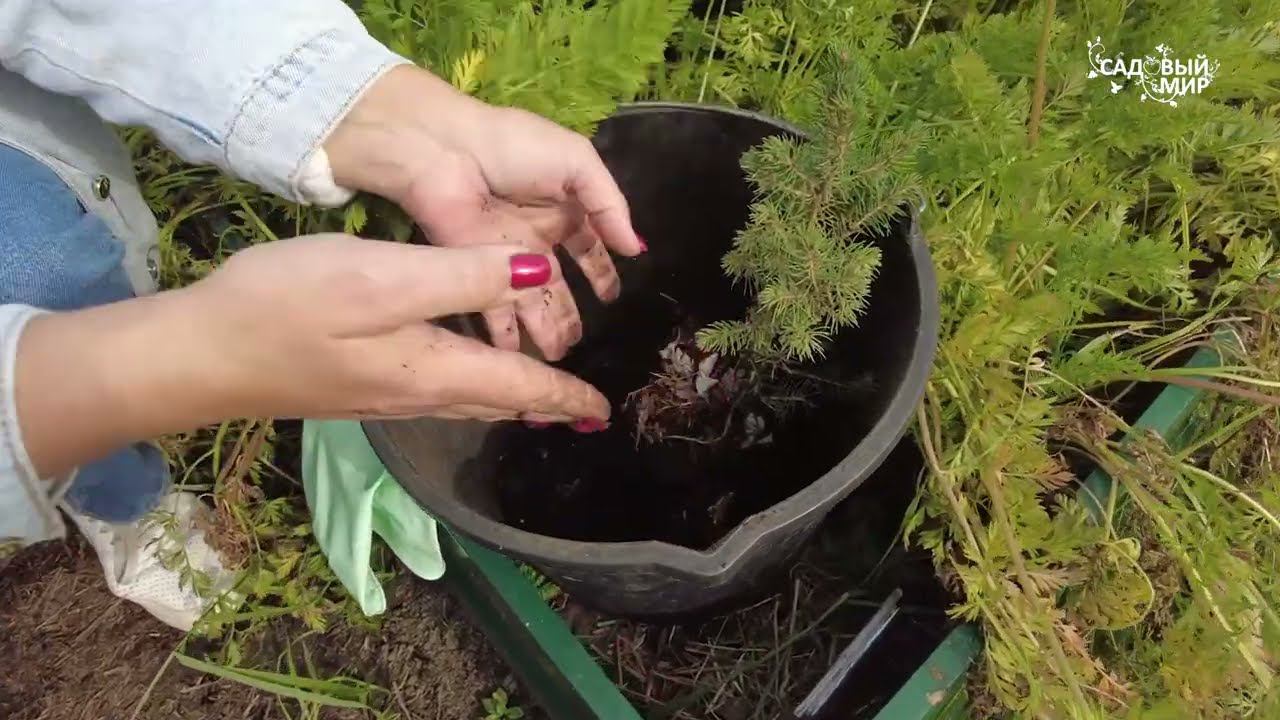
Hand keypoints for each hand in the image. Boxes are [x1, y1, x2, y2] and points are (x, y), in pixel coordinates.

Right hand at [16, 235, 611, 477]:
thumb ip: (462, 276)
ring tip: (539, 396)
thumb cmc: (284, 307)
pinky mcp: (354, 388)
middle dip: (545, 404)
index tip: (604, 411)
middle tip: (584, 409)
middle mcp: (416, 393)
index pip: (519, 387)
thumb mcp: (381, 277)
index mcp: (434, 368)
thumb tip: (539, 275)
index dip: (565, 395)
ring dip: (510, 398)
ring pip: (467, 400)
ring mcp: (382, 396)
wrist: (196, 355)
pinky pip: (437, 392)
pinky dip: (471, 386)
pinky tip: (463, 373)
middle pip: (497, 402)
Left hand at [324, 65, 645, 360]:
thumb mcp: (577, 162)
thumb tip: (636, 249)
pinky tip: (520, 360)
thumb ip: (611, 205)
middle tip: (582, 343)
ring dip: (546, 332)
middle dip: (570, 315)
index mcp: (561, 207)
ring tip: (559, 357)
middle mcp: (534, 238)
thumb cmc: (514, 147)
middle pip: (558, 286)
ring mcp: (505, 259)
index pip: (588, 247)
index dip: (601, 272)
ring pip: (532, 305)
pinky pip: (495, 313)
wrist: (445, 152)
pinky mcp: (476, 274)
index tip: (611, 298)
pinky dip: (507, 338)